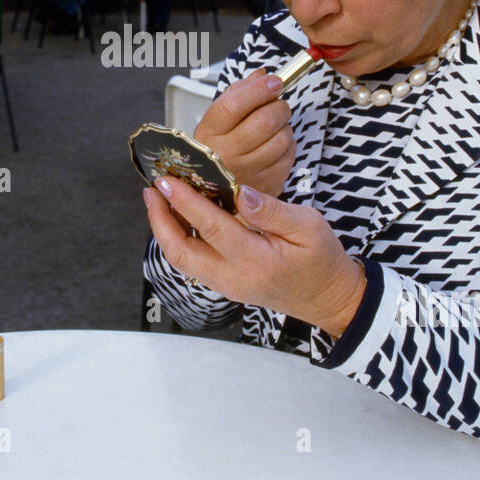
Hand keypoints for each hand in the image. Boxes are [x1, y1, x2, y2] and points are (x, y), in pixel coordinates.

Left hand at [144, 175, 366, 336]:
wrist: (327, 299)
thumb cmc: (321, 259)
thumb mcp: (310, 226)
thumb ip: (274, 210)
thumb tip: (241, 192)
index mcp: (256, 261)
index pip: (212, 228)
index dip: (186, 202)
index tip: (167, 180)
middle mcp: (233, 277)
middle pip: (181, 252)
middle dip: (160, 220)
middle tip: (152, 189)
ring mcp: (225, 285)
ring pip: (181, 260)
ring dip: (164, 230)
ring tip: (158, 199)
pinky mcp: (224, 284)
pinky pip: (191, 262)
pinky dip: (178, 238)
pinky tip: (177, 216)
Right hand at [192, 69, 294, 197]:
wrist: (213, 191)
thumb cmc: (217, 149)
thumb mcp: (217, 120)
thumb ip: (239, 93)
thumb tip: (262, 75)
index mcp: (208, 133)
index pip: (234, 105)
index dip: (259, 89)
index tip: (274, 81)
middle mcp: (224, 155)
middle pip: (264, 121)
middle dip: (279, 106)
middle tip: (278, 105)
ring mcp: (246, 173)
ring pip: (281, 138)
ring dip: (285, 127)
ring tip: (276, 127)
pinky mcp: (265, 185)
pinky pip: (289, 156)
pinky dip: (289, 146)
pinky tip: (277, 145)